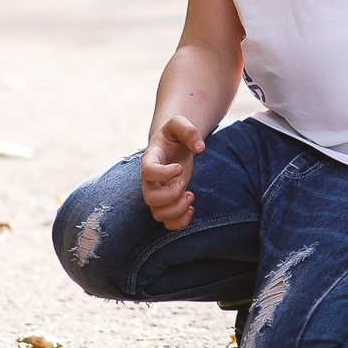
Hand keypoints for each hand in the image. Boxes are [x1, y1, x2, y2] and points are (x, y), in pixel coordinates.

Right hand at [141, 115, 205, 230]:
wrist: (172, 145)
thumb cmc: (174, 135)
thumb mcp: (179, 124)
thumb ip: (188, 130)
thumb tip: (200, 147)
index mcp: (150, 159)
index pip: (147, 171)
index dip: (163, 173)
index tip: (179, 167)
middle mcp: (150, 180)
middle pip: (150, 198)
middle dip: (171, 195)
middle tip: (184, 182)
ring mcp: (157, 193)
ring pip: (158, 215)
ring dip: (177, 209)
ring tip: (190, 195)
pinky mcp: (167, 203)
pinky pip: (167, 223)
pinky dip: (180, 222)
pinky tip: (191, 208)